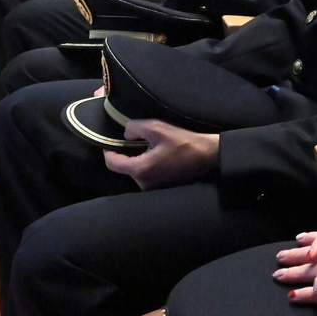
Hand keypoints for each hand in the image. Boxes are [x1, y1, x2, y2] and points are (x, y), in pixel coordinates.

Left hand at [102, 119, 218, 189]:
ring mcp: (152, 188)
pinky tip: (158, 154)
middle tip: (136, 139)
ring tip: (149, 145)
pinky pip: (146, 174)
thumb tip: (126, 134)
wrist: (208, 155)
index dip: (108, 150)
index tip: (112, 139)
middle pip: (124, 167)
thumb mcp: (157, 127)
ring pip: (135, 170)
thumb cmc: (183, 142)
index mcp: (140, 170)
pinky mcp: (161, 187)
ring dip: (138, 158)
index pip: (111, 163)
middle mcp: (143, 183)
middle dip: (126, 152)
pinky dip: (147, 164)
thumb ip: (135, 128)